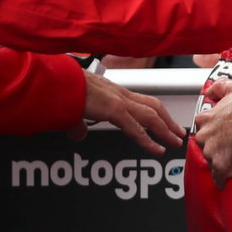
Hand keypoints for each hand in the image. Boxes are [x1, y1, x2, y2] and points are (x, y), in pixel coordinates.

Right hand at [69, 69, 185, 153]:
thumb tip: (78, 134)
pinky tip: (157, 150)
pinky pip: (136, 127)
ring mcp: (117, 100)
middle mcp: (118, 93)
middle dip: (168, 120)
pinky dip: (149, 140)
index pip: (141, 100)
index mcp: (112, 91)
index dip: (156, 111)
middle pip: (153, 105)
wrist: (53, 81)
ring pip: (152, 115)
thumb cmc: (60, 89)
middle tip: (179, 133)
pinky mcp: (113, 109)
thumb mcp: (73, 108)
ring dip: (166, 129)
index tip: (165, 122)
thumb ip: (78, 123)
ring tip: (175, 143)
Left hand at [195, 80, 231, 186]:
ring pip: (211, 159)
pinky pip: (217, 177)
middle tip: (229, 142)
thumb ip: (219, 88)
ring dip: (220, 159)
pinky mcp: (221, 167)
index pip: (201, 125)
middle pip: (204, 144)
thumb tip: (211, 91)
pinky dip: (222, 178)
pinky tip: (227, 176)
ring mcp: (212, 153)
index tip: (221, 129)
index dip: (213, 127)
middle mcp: (205, 136)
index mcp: (205, 119)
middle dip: (215, 144)